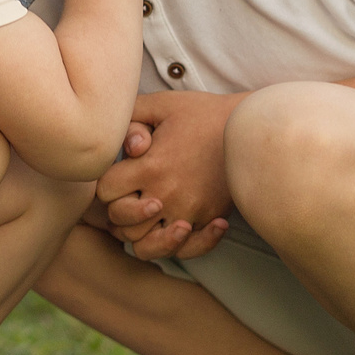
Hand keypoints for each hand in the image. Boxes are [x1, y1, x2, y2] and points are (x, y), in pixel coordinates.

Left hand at [97, 89, 238, 257]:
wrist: (248, 128)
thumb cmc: (203, 113)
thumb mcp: (163, 104)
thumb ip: (131, 117)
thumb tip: (128, 148)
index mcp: (149, 166)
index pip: (105, 191)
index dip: (108, 184)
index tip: (121, 175)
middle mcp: (165, 194)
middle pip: (121, 223)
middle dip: (119, 210)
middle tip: (133, 194)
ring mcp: (188, 212)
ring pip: (147, 246)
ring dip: (142, 234)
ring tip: (151, 217)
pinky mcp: (208, 220)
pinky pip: (186, 251)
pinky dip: (179, 245)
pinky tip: (181, 227)